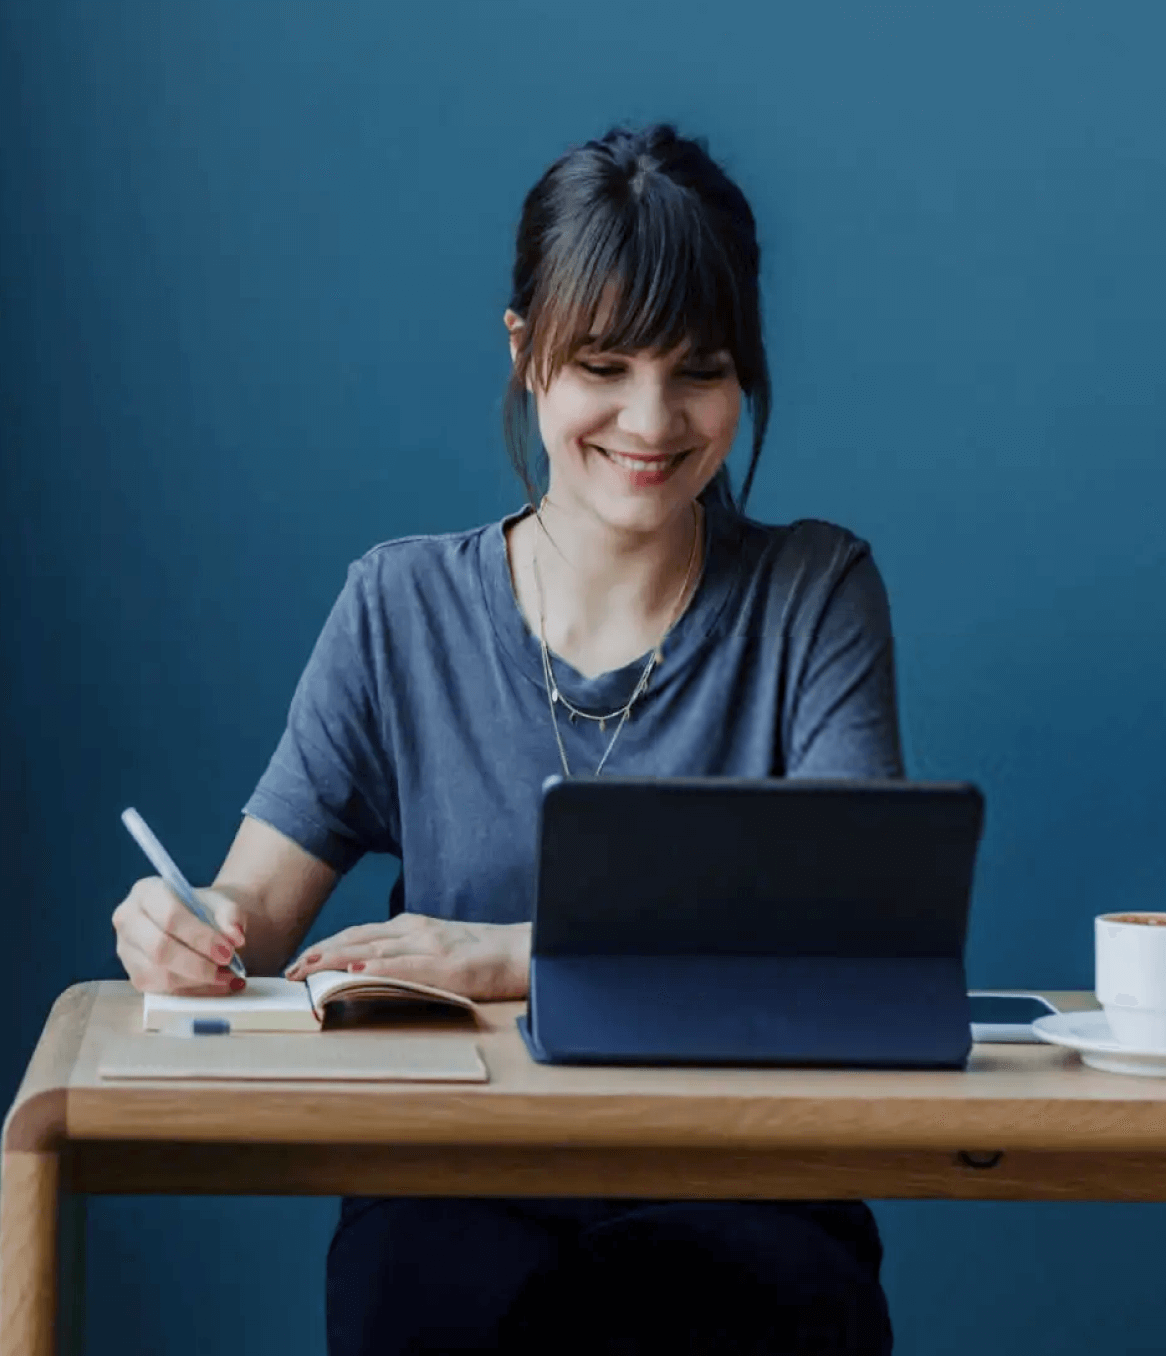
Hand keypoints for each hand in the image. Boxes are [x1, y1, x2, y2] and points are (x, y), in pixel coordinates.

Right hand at [113, 878, 246, 994]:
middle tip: (226, 966)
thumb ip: (231, 915)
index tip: (227, 950)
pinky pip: (160, 989)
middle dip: (197, 963)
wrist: (199, 919)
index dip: (200, 937)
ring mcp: (126, 949)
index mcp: (147, 891)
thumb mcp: (222, 903)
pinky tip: (213, 983)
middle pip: (159, 948)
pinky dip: (191, 990)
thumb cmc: (206, 908)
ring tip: (225, 976)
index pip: (170, 917)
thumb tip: (235, 937)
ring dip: (196, 980)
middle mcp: (128, 919)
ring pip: (159, 973)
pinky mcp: (134, 974)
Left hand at [283, 915, 530, 1000]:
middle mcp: (415, 929)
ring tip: (307, 970)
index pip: (359, 934)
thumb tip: (367, 971)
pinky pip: (404, 966)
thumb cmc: (484, 955)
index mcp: (412, 926)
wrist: (523, 952)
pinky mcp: (446, 964)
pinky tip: (354, 973)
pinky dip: (376, 968)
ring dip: (335, 960)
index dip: (326, 946)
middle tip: (289, 970)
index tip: (300, 960)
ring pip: (372, 949)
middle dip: (319, 953)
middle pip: (357, 939)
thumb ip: (407, 954)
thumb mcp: (438, 947)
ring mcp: (430, 944)